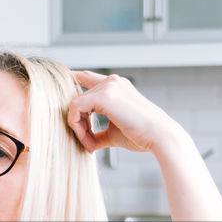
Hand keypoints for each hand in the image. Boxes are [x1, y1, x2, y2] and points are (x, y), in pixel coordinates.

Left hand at [66, 70, 180, 155]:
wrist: (159, 137)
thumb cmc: (141, 136)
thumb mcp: (115, 132)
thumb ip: (98, 133)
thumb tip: (87, 144)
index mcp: (117, 86)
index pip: (87, 78)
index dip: (73, 81)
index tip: (61, 93)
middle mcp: (112, 82)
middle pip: (77, 97)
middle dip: (77, 122)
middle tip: (87, 142)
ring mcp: (108, 86)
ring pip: (74, 103)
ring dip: (77, 126)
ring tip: (89, 143)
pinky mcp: (103, 96)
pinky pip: (75, 108)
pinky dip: (77, 126)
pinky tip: (87, 140)